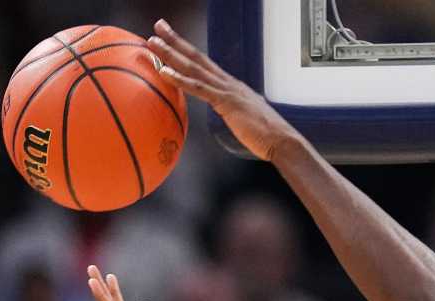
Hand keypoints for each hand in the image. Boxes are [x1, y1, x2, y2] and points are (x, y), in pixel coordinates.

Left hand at [148, 19, 297, 160]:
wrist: (282, 141)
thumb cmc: (267, 136)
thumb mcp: (246, 119)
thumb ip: (234, 112)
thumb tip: (228, 114)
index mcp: (232, 86)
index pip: (205, 64)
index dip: (188, 50)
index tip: (172, 37)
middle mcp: (228, 83)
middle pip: (197, 58)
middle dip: (176, 40)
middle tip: (158, 25)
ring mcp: (227, 91)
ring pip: (194, 68)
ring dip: (171, 54)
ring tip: (152, 42)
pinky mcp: (226, 102)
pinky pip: (198, 88)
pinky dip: (180, 79)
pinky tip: (164, 71)